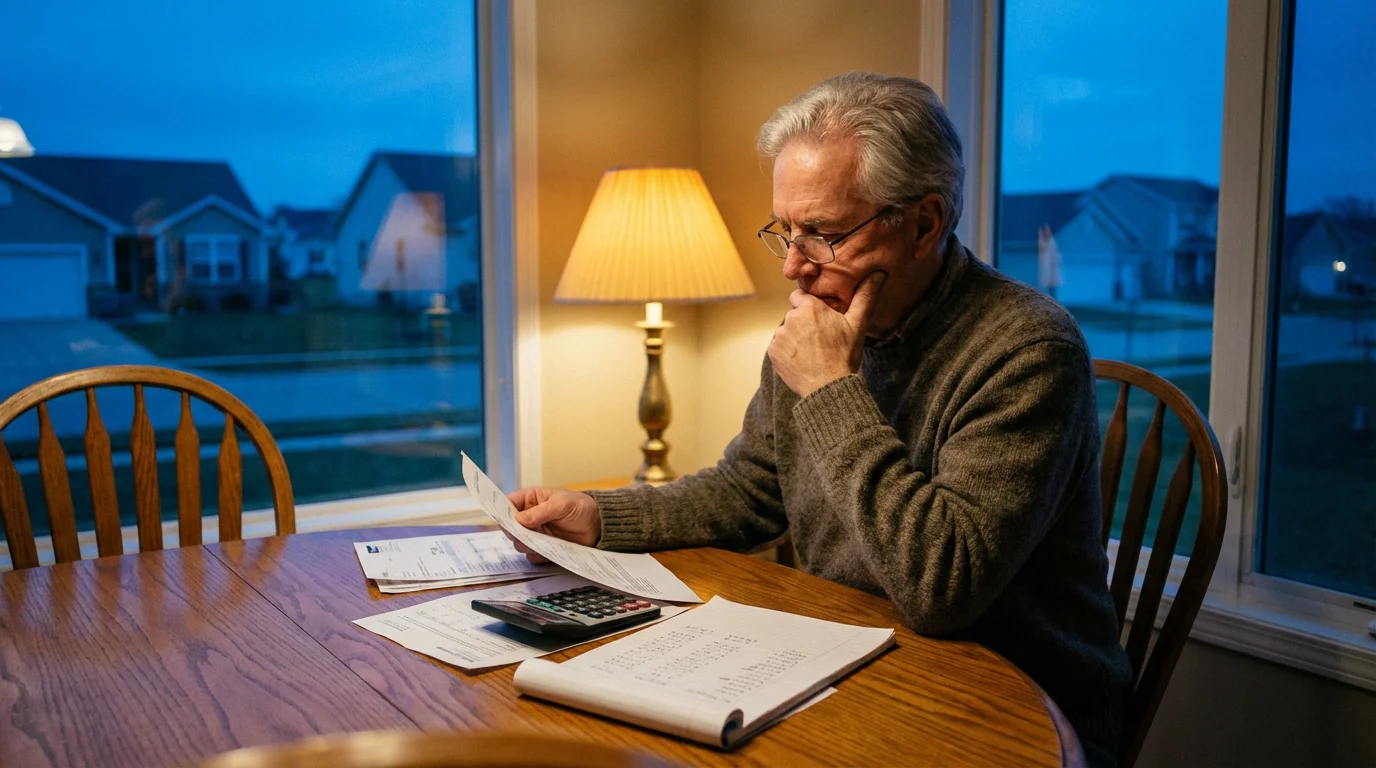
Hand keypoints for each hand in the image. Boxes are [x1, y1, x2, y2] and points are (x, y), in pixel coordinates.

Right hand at [504, 486, 600, 561]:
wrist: (598, 525)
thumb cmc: (580, 506)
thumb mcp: (561, 504)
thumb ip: (540, 512)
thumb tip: (519, 520)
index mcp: (530, 499)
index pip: (508, 505)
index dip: (503, 513)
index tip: (508, 523)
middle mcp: (529, 517)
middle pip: (510, 528)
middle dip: (517, 533)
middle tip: (529, 534)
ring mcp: (535, 533)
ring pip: (519, 543)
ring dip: (528, 544)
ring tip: (544, 540)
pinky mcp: (543, 547)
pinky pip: (532, 555)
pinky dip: (538, 554)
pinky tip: (550, 549)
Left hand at [768, 271, 884, 397]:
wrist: (829, 388)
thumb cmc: (845, 355)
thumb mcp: (857, 325)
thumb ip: (864, 296)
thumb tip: (878, 274)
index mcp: (809, 307)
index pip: (800, 296)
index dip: (809, 307)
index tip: (819, 319)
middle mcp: (791, 318)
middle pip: (794, 315)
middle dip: (803, 323)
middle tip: (820, 340)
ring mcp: (779, 335)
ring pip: (786, 331)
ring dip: (795, 338)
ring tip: (812, 352)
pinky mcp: (773, 352)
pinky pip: (778, 346)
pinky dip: (787, 352)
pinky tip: (802, 360)